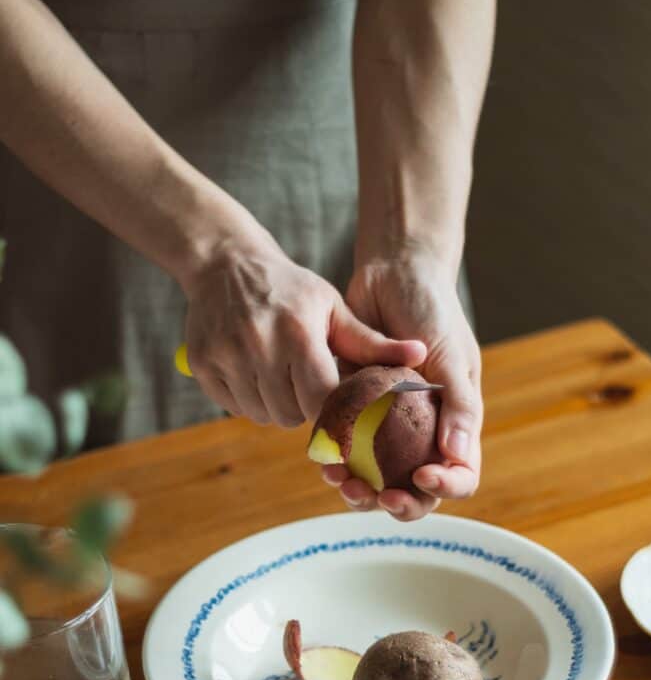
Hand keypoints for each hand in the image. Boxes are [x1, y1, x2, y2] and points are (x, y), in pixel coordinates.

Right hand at [182, 230, 425, 425]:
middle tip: (307, 387)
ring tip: (281, 378)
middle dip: (304, 409)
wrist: (226, 264)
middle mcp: (259, 345)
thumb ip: (373, 342)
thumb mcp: (333, 308)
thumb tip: (420, 355)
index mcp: (299, 333)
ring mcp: (225, 355)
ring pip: (262, 415)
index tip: (339, 407)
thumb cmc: (292, 290)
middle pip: (291, 414)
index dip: (333, 411)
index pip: (322, 399)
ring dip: (276, 407)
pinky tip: (254, 374)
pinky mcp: (201, 364)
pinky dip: (248, 401)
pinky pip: (233, 407)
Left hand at [322, 253, 481, 519]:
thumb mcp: (452, 355)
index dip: (444, 487)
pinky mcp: (353, 411)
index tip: (420, 476)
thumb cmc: (433, 310)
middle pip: (414, 489)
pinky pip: (345, 449)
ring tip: (340, 480)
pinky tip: (322, 459)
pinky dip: (336, 460)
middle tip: (375, 495)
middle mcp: (422, 432)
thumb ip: (458, 405)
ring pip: (376, 478)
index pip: (459, 474)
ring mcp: (387, 426)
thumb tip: (457, 456)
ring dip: (360, 489)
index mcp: (454, 424)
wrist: (393, 273)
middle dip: (395, 501)